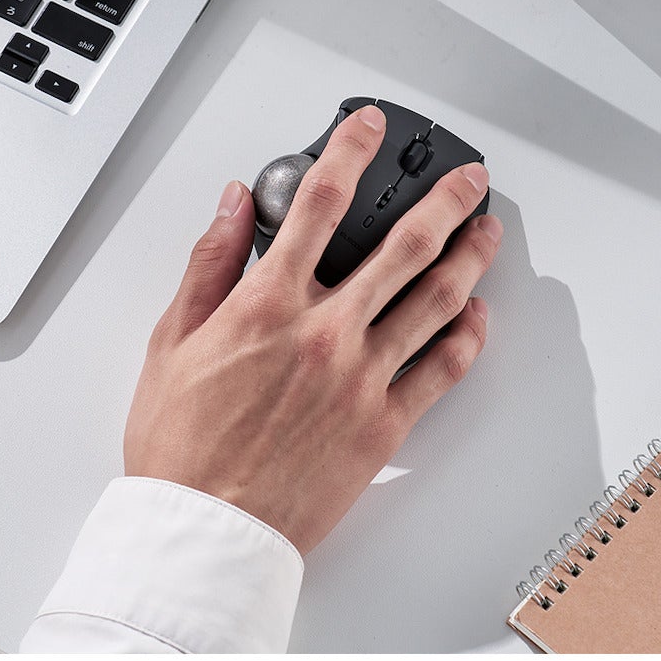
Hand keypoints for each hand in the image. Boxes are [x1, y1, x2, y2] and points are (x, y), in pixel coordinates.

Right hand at [123, 103, 501, 553]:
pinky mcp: (383, 423)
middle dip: (444, 200)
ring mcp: (361, 377)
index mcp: (268, 304)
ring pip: (434, 300)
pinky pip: (441, 371)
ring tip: (486, 231)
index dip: (349, 153)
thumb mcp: (173, 340)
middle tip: (467, 177)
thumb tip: (236, 205)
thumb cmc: (183, 445)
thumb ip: (211, 263)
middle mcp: (324, 332)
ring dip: (469, 257)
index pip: (319, 204)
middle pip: (403, 244)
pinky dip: (466, 338)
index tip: (368, 129)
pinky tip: (476, 315)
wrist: (206, 531)